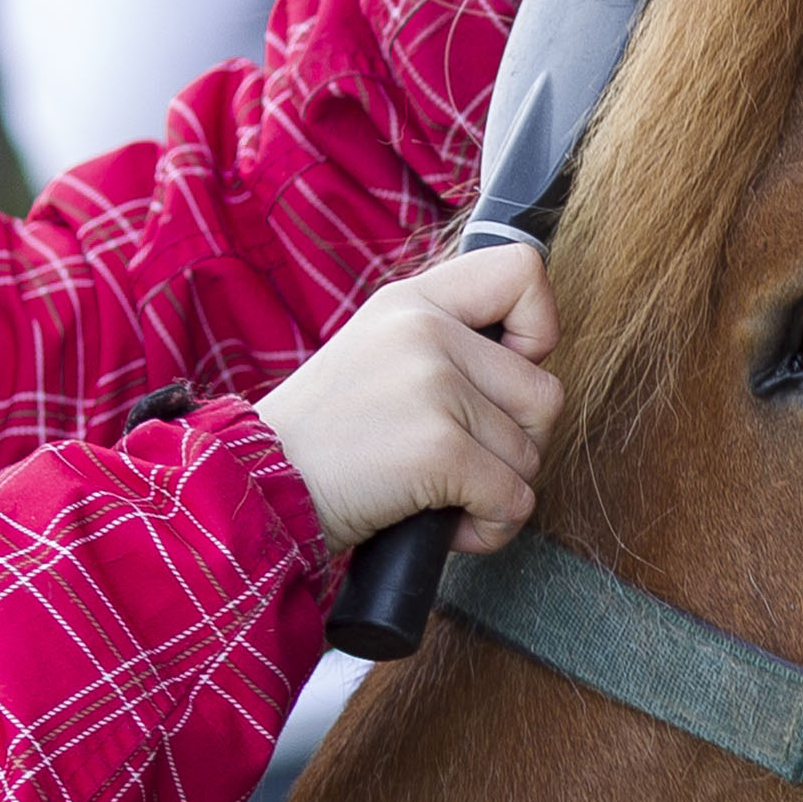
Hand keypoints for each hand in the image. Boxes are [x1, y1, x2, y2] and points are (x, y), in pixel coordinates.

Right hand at [260, 237, 564, 555]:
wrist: (258, 491)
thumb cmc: (324, 443)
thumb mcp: (376, 356)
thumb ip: (445, 345)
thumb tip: (530, 360)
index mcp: (413, 302)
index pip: (521, 272)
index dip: (538, 331)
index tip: (507, 372)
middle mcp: (427, 332)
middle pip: (544, 394)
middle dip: (515, 446)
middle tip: (458, 463)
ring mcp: (434, 387)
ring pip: (531, 455)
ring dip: (495, 494)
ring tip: (437, 496)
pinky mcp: (440, 448)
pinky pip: (514, 500)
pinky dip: (488, 530)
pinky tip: (443, 527)